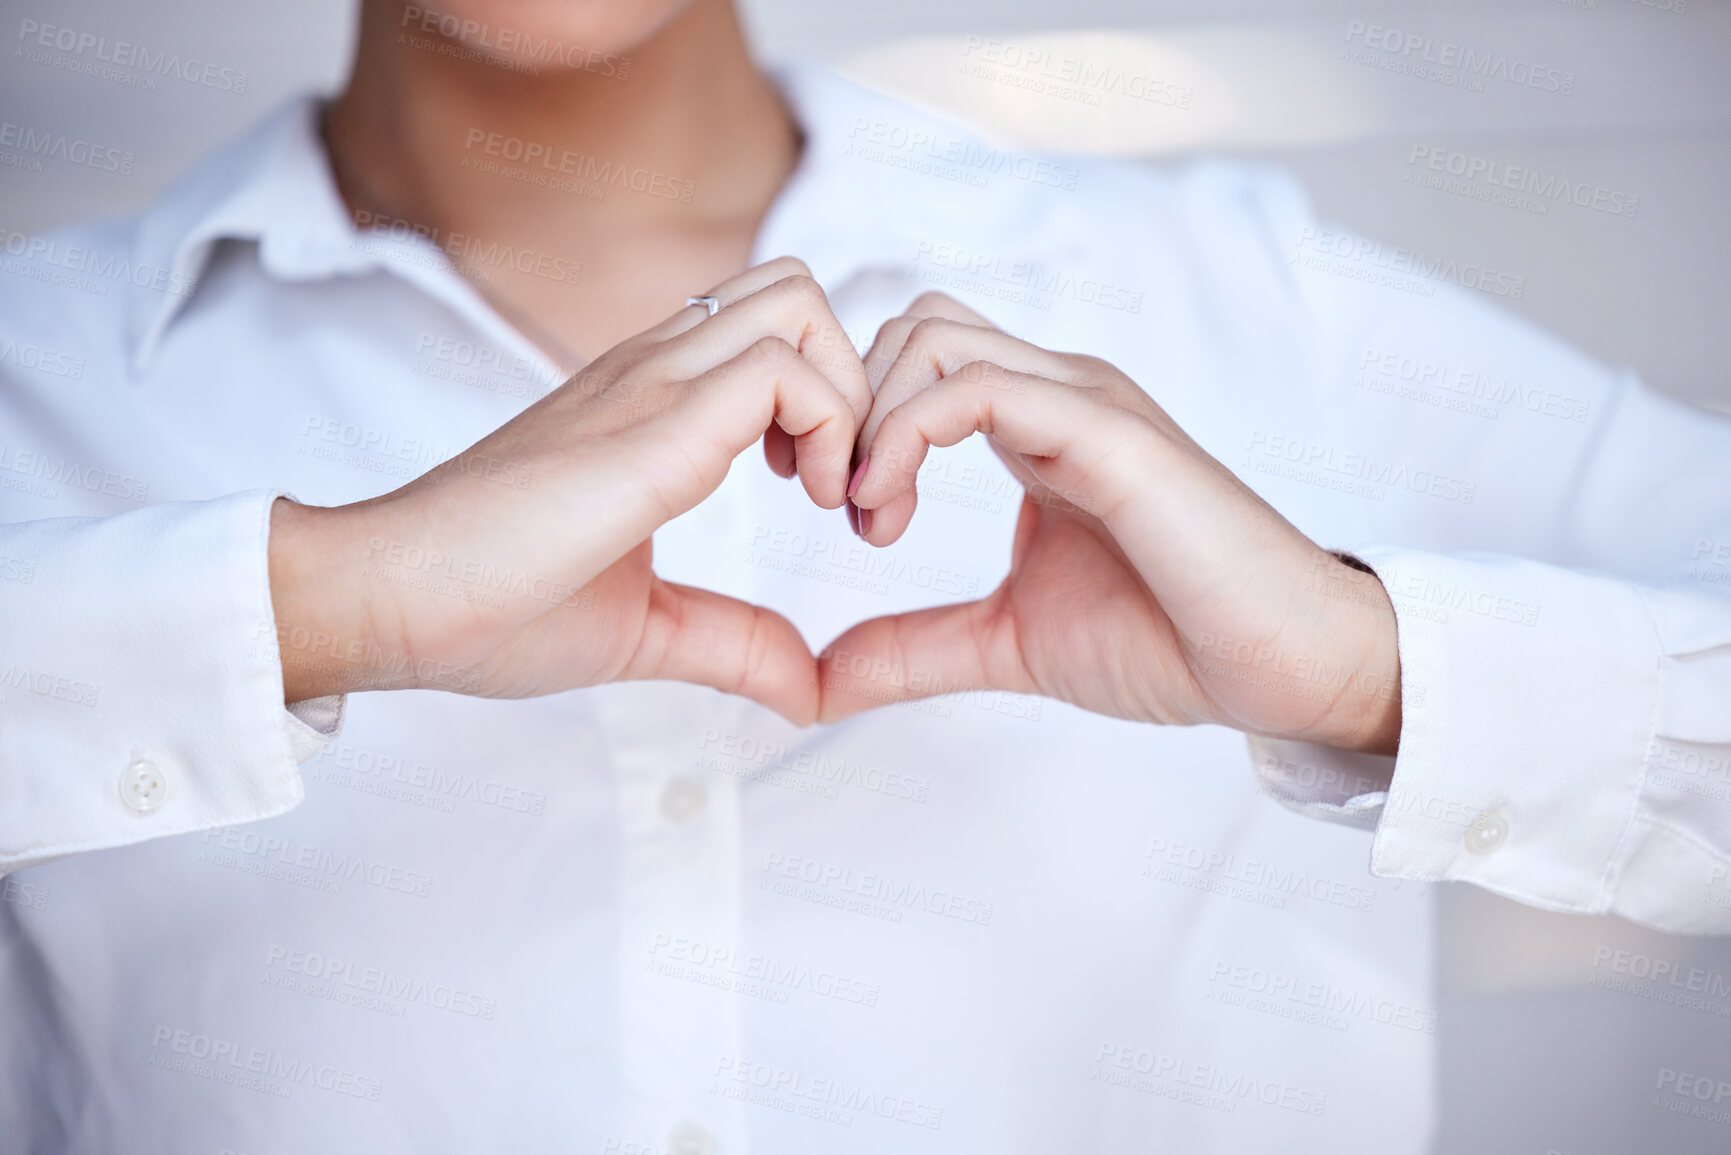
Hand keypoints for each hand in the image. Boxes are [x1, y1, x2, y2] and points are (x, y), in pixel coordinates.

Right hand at [269, 257, 870, 724]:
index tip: (833, 502)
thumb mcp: (645, 628)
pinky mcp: (650, 427)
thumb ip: (731, 643)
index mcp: (648, 400)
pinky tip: (814, 506)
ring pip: (799, 305)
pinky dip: (832, 427)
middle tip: (849, 488)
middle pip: (798, 290)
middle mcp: (652, 370)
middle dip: (858, 379)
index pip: (768, 328)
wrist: (385, 599)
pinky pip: (777, 369)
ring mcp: (648, 385)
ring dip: (849, 397)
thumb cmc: (488, 605)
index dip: (831, 399)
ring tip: (833, 498)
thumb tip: (810, 690)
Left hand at [820, 294, 1401, 753]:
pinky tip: (889, 507)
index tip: (845, 515)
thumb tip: (820, 677)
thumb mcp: (1007, 641)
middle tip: (844, 507)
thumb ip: (915, 646)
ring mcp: (1086, 403)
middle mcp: (1059, 394)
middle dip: (850, 405)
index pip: (920, 358)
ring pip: (934, 336)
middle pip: (913, 326)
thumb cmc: (1168, 639)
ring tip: (869, 510)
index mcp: (1039, 424)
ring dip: (872, 415)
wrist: (1279, 665)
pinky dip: (907, 435)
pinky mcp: (1108, 434)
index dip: (857, 421)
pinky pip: (981, 389)